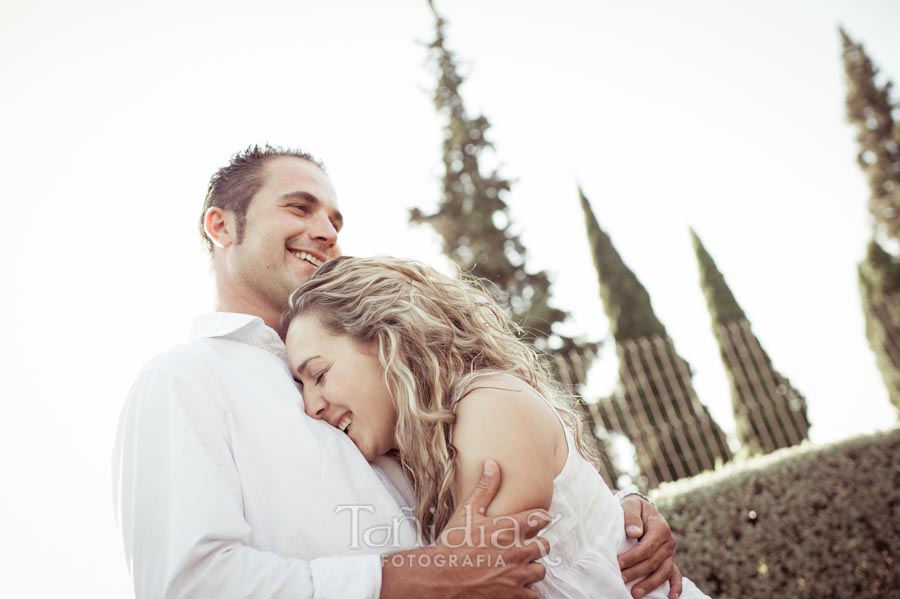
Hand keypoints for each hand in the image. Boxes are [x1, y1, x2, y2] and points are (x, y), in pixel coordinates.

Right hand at [381, 459, 550, 598]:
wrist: (440, 577)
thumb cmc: (452, 543)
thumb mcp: (468, 511)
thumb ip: (485, 488)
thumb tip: (493, 463)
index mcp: (510, 528)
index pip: (542, 519)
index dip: (539, 520)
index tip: (533, 522)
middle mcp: (518, 551)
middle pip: (544, 546)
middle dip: (536, 545)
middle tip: (522, 546)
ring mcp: (517, 575)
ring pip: (540, 570)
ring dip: (531, 568)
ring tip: (517, 567)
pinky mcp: (513, 595)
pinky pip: (534, 594)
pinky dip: (527, 591)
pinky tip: (515, 585)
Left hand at [617, 495, 681, 598]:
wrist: (642, 510)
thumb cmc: (634, 508)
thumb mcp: (631, 505)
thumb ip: (631, 517)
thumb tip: (633, 533)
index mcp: (661, 528)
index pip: (646, 548)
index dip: (632, 558)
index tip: (618, 564)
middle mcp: (669, 542)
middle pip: (653, 562)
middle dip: (636, 573)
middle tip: (621, 579)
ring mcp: (671, 553)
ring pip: (663, 572)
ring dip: (650, 584)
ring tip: (635, 593)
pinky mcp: (670, 560)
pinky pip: (675, 575)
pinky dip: (675, 587)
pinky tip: (670, 598)